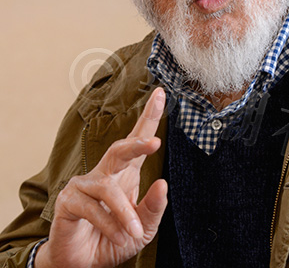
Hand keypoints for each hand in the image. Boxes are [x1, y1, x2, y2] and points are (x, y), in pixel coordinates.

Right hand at [35, 87, 166, 267]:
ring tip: (134, 231)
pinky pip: (91, 208)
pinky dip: (108, 223)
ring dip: (124, 212)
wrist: (82, 264)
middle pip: (120, 149)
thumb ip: (153, 208)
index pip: (138, 140)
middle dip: (138, 143)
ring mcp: (84, 185)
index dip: (149, 117)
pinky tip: (118, 235)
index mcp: (125, 173)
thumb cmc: (114, 239)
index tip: (162, 94)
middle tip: (155, 143)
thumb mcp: (143, 228)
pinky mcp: (69, 201)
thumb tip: (163, 183)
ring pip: (107, 188)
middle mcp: (105, 173)